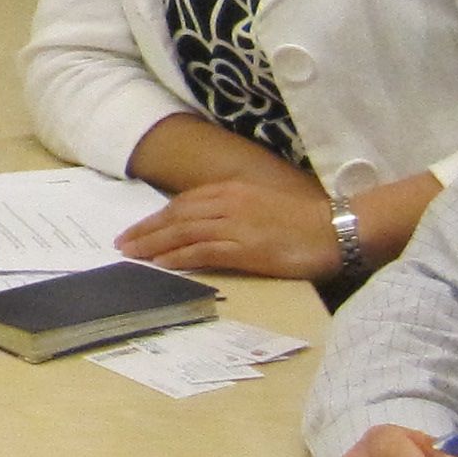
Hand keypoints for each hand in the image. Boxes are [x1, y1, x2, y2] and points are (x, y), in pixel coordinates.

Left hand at [118, 174, 339, 278]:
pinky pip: (202, 252)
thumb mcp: (262, 205)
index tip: (138, 229)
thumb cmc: (304, 221)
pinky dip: (178, 258)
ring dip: (153, 244)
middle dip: (146, 230)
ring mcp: (235, 225)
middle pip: (176, 216)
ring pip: (182, 233)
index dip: (157, 217)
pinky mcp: (245, 248)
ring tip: (131, 255)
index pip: (183, 203)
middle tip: (122, 243)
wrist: (336, 229)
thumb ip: (235, 211)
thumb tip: (208, 225)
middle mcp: (228, 203)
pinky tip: (161, 265)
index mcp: (232, 191)